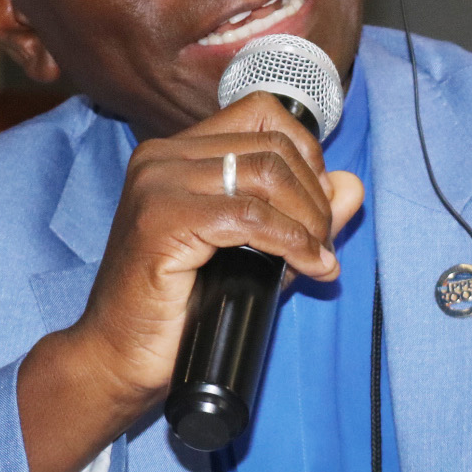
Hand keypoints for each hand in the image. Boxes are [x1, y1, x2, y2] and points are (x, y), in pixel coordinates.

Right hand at [18, 92, 363, 471]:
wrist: (119, 359)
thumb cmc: (181, 310)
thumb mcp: (257, 253)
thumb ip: (300, 215)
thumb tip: (352, 185)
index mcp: (178, 152)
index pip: (263, 112)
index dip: (307, 153)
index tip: (319, 204)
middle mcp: (162, 157)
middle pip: (274, 146)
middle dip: (316, 197)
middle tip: (323, 244)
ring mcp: (158, 184)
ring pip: (268, 174)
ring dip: (309, 220)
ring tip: (317, 258)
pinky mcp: (161, 221)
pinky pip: (251, 217)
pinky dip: (293, 242)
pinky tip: (308, 267)